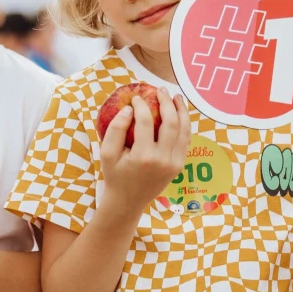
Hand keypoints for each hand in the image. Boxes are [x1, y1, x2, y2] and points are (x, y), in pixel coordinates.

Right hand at [99, 88, 190, 214]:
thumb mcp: (107, 153)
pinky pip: (185, 141)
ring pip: (184, 131)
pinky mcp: (179, 166)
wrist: (128, 202)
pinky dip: (184, 125)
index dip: (141, 105)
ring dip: (181, 111)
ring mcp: (175, 164)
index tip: (136, 97)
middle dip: (167, 103)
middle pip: (171, 123)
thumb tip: (128, 109)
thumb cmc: (115, 175)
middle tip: (160, 90)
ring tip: (176, 97)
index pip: (145, 122)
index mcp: (144, 157)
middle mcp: (163, 160)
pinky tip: (179, 114)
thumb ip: (115, 129)